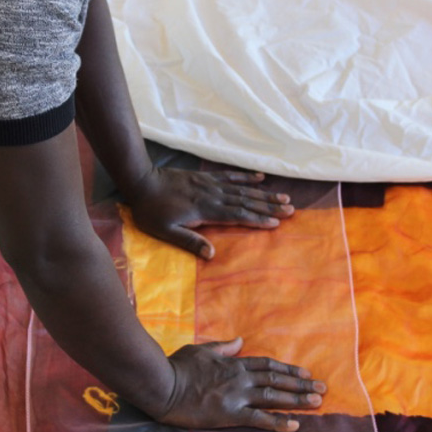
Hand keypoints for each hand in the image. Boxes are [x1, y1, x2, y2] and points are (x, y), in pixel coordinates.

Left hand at [124, 167, 293, 258]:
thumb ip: (189, 242)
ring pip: (242, 189)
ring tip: (283, 197)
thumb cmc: (151, 211)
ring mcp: (210, 184)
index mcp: (205, 210)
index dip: (257, 219)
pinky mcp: (205, 177)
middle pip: (245, 201)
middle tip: (290, 209)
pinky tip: (259, 177)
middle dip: (268, 206)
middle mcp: (212, 195)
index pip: (237, 215)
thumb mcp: (166, 232)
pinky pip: (230, 176)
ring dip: (263, 193)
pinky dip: (246, 177)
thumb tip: (212, 255)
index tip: (276, 223)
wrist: (141, 182)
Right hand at [152, 338, 324, 431]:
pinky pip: (259, 419)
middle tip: (322, 388)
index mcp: (233, 363)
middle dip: (300, 384)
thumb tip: (239, 340)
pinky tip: (295, 425)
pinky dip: (278, 422)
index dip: (287, 369)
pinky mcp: (230, 413)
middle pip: (276, 379)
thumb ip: (223, 347)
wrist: (163, 384)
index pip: (267, 364)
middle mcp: (240, 378)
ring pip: (273, 396)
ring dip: (297, 399)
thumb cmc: (178, 366)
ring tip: (317, 402)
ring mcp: (237, 395)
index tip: (305, 373)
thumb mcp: (201, 350)